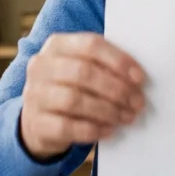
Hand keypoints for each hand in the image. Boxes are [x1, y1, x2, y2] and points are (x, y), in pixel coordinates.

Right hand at [20, 32, 145, 160]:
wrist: (38, 119)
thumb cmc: (70, 88)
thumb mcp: (81, 68)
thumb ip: (104, 66)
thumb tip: (138, 80)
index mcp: (57, 44)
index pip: (91, 45)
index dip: (118, 61)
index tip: (140, 78)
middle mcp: (41, 66)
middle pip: (83, 73)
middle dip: (117, 89)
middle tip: (138, 102)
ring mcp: (34, 94)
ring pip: (75, 100)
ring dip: (107, 110)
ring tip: (127, 117)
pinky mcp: (36, 122)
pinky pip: (66, 127)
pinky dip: (92, 130)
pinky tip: (109, 130)